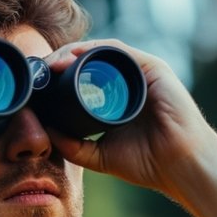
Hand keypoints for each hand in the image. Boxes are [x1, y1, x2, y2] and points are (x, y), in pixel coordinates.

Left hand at [43, 39, 216, 198]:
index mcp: (116, 97)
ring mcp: (140, 72)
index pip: (82, 77)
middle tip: (39, 72)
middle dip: (60, 61)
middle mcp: (128, 80)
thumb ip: (74, 146)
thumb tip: (44, 132)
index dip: (57, 76)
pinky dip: (94, 50)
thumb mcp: (99, 156)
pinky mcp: (152, 67)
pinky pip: (118, 51)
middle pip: (88, 60)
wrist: (180, 167)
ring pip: (100, 51)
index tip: (36, 84)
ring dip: (72, 52)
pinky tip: (75, 56)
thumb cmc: (148, 163)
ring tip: (52, 64)